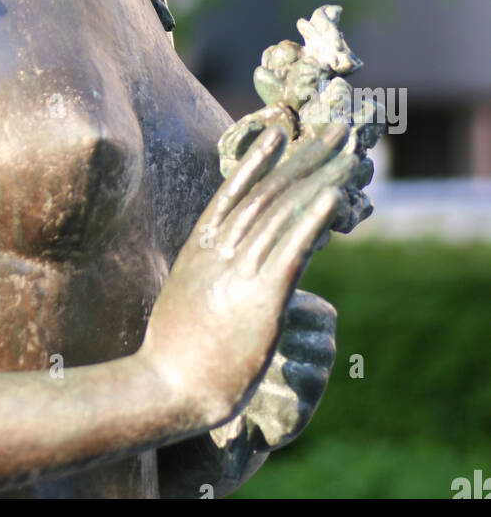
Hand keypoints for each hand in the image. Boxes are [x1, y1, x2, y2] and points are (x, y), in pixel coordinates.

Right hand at [142, 120, 346, 433]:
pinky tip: (335, 197)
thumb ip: (207, 272)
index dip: (260, 159)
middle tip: (335, 129)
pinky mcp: (262, 300)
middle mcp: (221, 250)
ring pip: (285, 213)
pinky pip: (292, 251)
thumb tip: (223, 262)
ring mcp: (240, 272)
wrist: (167, 387)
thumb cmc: (174, 352)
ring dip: (320, 177)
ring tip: (348, 154)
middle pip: (269, 192)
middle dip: (305, 158)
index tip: (282, 132)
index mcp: (200, 247)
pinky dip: (314, 219)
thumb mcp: (185, 295)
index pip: (234, 191)